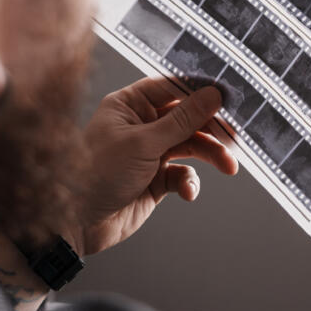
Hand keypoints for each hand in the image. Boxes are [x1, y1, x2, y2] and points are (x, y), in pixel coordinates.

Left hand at [67, 79, 238, 255]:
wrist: (76, 223)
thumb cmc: (96, 174)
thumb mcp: (143, 142)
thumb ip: (182, 120)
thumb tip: (212, 95)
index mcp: (129, 105)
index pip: (171, 88)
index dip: (199, 91)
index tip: (227, 96)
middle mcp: (140, 125)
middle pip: (186, 118)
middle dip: (211, 129)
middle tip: (234, 137)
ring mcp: (149, 152)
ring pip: (190, 145)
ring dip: (210, 155)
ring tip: (228, 165)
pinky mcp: (155, 179)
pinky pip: (182, 174)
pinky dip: (189, 182)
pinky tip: (187, 192)